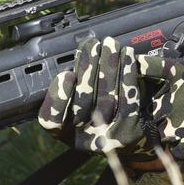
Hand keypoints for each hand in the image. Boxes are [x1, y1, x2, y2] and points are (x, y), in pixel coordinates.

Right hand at [37, 36, 148, 153]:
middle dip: (88, 68)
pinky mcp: (130, 130)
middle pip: (83, 102)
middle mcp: (83, 139)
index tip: (67, 74)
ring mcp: (107, 137)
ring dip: (109, 65)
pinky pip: (128, 99)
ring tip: (110, 44)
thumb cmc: (98, 114)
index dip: (57, 97)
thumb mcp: (76, 106)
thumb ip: (70, 88)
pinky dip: (127, 75)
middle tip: (93, 44)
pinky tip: (127, 56)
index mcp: (64, 133)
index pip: (51, 120)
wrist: (132, 140)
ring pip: (106, 97)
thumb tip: (76, 62)